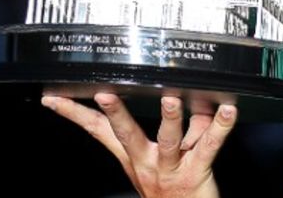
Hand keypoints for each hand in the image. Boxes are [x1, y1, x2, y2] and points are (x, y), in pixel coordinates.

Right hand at [42, 93, 236, 197]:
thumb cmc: (176, 190)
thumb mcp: (167, 158)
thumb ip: (179, 127)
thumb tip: (190, 98)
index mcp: (134, 156)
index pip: (99, 131)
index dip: (75, 114)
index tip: (53, 98)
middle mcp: (146, 162)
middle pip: (125, 135)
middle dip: (115, 114)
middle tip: (103, 93)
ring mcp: (170, 168)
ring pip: (168, 140)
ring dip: (170, 118)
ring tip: (170, 100)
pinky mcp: (196, 172)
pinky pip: (210, 145)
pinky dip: (221, 126)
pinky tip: (228, 110)